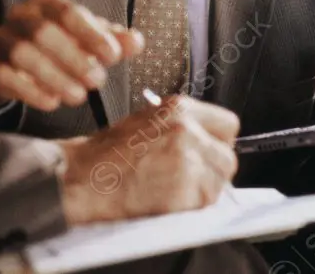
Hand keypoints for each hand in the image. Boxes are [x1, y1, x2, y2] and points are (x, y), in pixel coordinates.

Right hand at [0, 0, 143, 109]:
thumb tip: (137, 42)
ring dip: (55, 77)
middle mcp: (20, 16)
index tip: (113, 57)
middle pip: (43, 32)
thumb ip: (112, 40)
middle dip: (73, 59)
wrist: (11, 62)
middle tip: (97, 81)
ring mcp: (1, 40)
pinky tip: (53, 102)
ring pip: (23, 55)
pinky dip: (32, 92)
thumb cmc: (58, 45)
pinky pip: (6, 77)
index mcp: (46, 3)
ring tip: (79, 96)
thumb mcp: (87, 39)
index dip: (91, 34)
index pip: (68, 11)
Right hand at [57, 95, 239, 224]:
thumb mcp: (147, 120)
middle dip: (213, 170)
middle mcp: (187, 129)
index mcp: (179, 108)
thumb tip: (206, 138)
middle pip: (228, 157)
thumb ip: (181, 124)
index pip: (229, 124)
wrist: (85, 177)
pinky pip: (205, 201)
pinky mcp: (186, 188)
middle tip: (190, 176)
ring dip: (203, 189)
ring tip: (174, 187)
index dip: (218, 142)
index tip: (210, 151)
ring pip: (220, 181)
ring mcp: (188, 158)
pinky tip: (168, 197)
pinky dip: (191, 205)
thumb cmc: (108, 153)